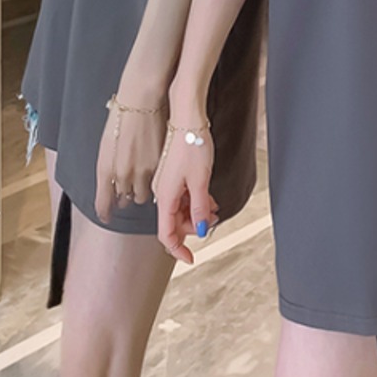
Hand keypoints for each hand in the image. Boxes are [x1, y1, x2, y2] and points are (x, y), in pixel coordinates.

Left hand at [94, 91, 174, 221]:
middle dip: (124, 196)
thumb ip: (108, 168)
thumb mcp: (106, 146)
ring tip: (142, 178)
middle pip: (124, 200)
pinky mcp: (159, 165)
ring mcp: (142, 172)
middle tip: (128, 187)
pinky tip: (152, 170)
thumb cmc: (121, 118)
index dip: (105, 212)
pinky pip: (155, 183)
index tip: (106, 215)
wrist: (141, 101)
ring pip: (141, 195)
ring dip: (140, 190)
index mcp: (105, 170)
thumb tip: (111, 182)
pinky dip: (153, 180)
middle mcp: (123, 175)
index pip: (103, 203)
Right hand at [153, 124, 217, 264]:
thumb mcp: (201, 181)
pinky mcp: (173, 174)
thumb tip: (200, 228)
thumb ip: (200, 207)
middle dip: (193, 226)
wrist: (188, 118)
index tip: (191, 258)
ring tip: (214, 207)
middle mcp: (162, 192)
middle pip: (174, 222)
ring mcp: (167, 183)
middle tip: (213, 220)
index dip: (178, 249)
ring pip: (179, 209)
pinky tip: (208, 197)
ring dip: (196, 212)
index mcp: (165, 196)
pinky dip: (195, 200)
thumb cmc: (192, 145)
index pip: (166, 234)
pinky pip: (182, 196)